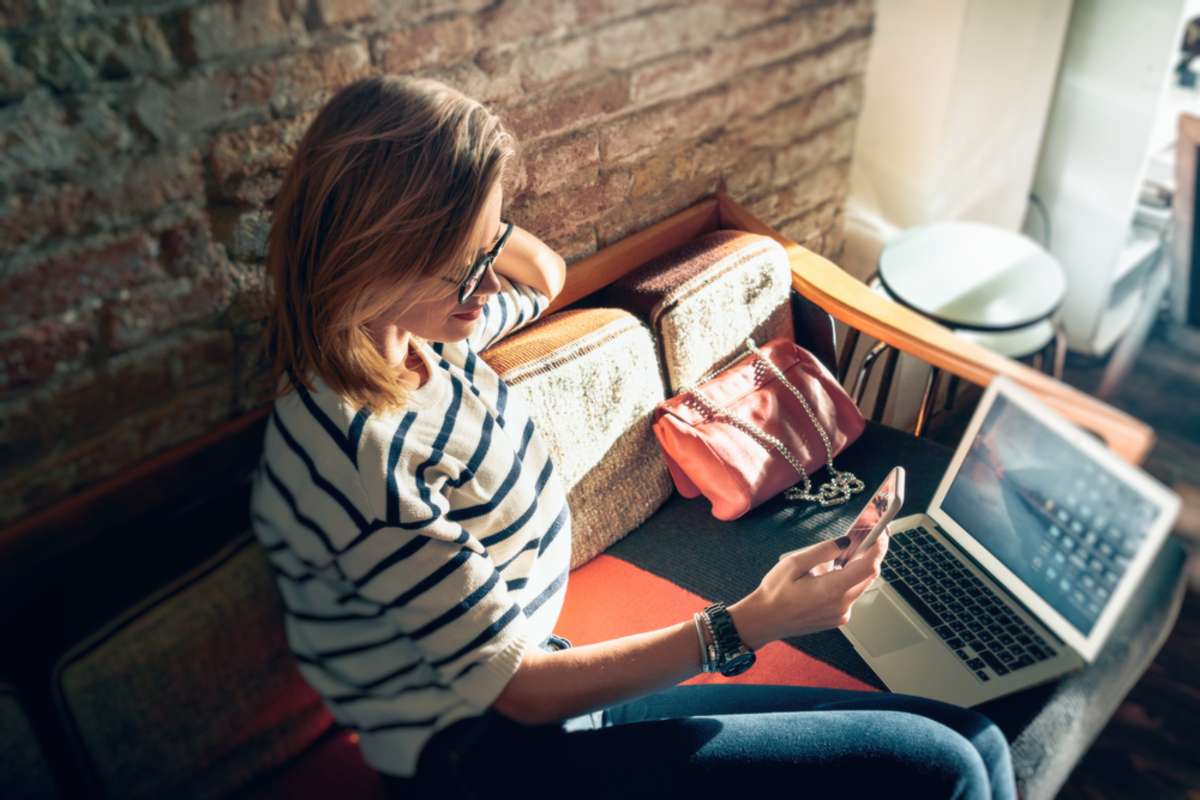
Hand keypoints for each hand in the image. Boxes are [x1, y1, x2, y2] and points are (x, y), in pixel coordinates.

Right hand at [730, 530, 889, 648]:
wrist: (765, 620)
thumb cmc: (775, 592)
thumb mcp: (794, 563)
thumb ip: (823, 551)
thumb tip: (846, 542)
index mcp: (831, 589)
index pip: (868, 567)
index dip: (878, 548)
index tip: (881, 534)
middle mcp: (841, 604)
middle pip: (868, 576)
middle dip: (870, 554)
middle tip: (864, 536)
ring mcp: (841, 614)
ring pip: (860, 585)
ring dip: (858, 568)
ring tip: (847, 551)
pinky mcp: (838, 618)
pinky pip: (851, 595)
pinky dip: (849, 581)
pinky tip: (835, 571)